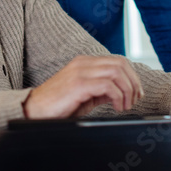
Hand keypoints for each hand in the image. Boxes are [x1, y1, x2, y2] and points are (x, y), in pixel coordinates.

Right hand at [22, 56, 143, 118]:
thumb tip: (120, 92)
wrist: (34, 110)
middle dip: (133, 82)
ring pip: (117, 72)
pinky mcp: (79, 84)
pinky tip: (117, 107)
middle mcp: (83, 63)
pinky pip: (108, 85)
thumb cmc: (57, 105)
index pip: (117, 61)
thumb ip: (101, 90)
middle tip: (135, 100)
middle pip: (121, 63)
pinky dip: (118, 96)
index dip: (132, 76)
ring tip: (126, 105)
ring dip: (127, 90)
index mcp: (84, 63)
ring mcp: (81, 72)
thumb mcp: (85, 95)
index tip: (137, 93)